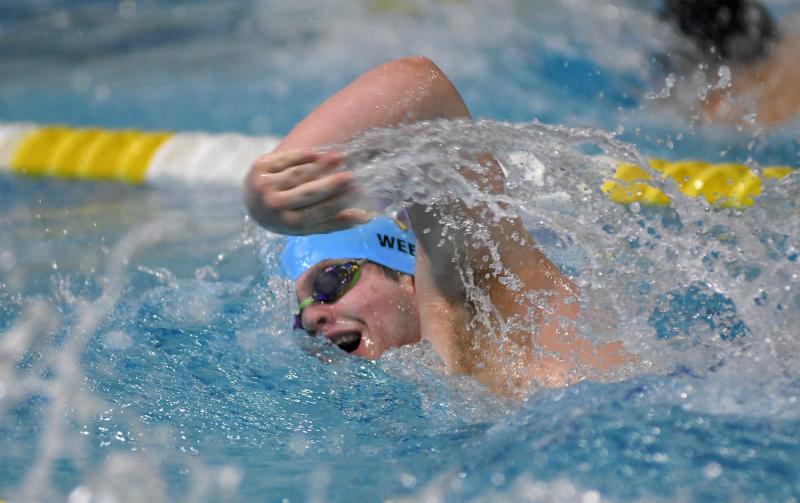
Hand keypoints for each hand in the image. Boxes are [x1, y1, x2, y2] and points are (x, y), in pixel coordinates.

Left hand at [244, 148, 370, 234]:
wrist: (253, 203)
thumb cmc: (288, 216)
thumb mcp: (308, 225)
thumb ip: (334, 222)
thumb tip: (365, 218)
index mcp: (288, 223)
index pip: (319, 212)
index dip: (339, 202)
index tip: (358, 191)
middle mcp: (274, 206)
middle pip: (307, 193)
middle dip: (330, 185)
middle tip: (351, 176)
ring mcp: (264, 186)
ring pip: (298, 174)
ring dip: (320, 165)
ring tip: (339, 158)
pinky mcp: (259, 167)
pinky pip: (286, 160)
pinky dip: (302, 156)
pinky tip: (318, 153)